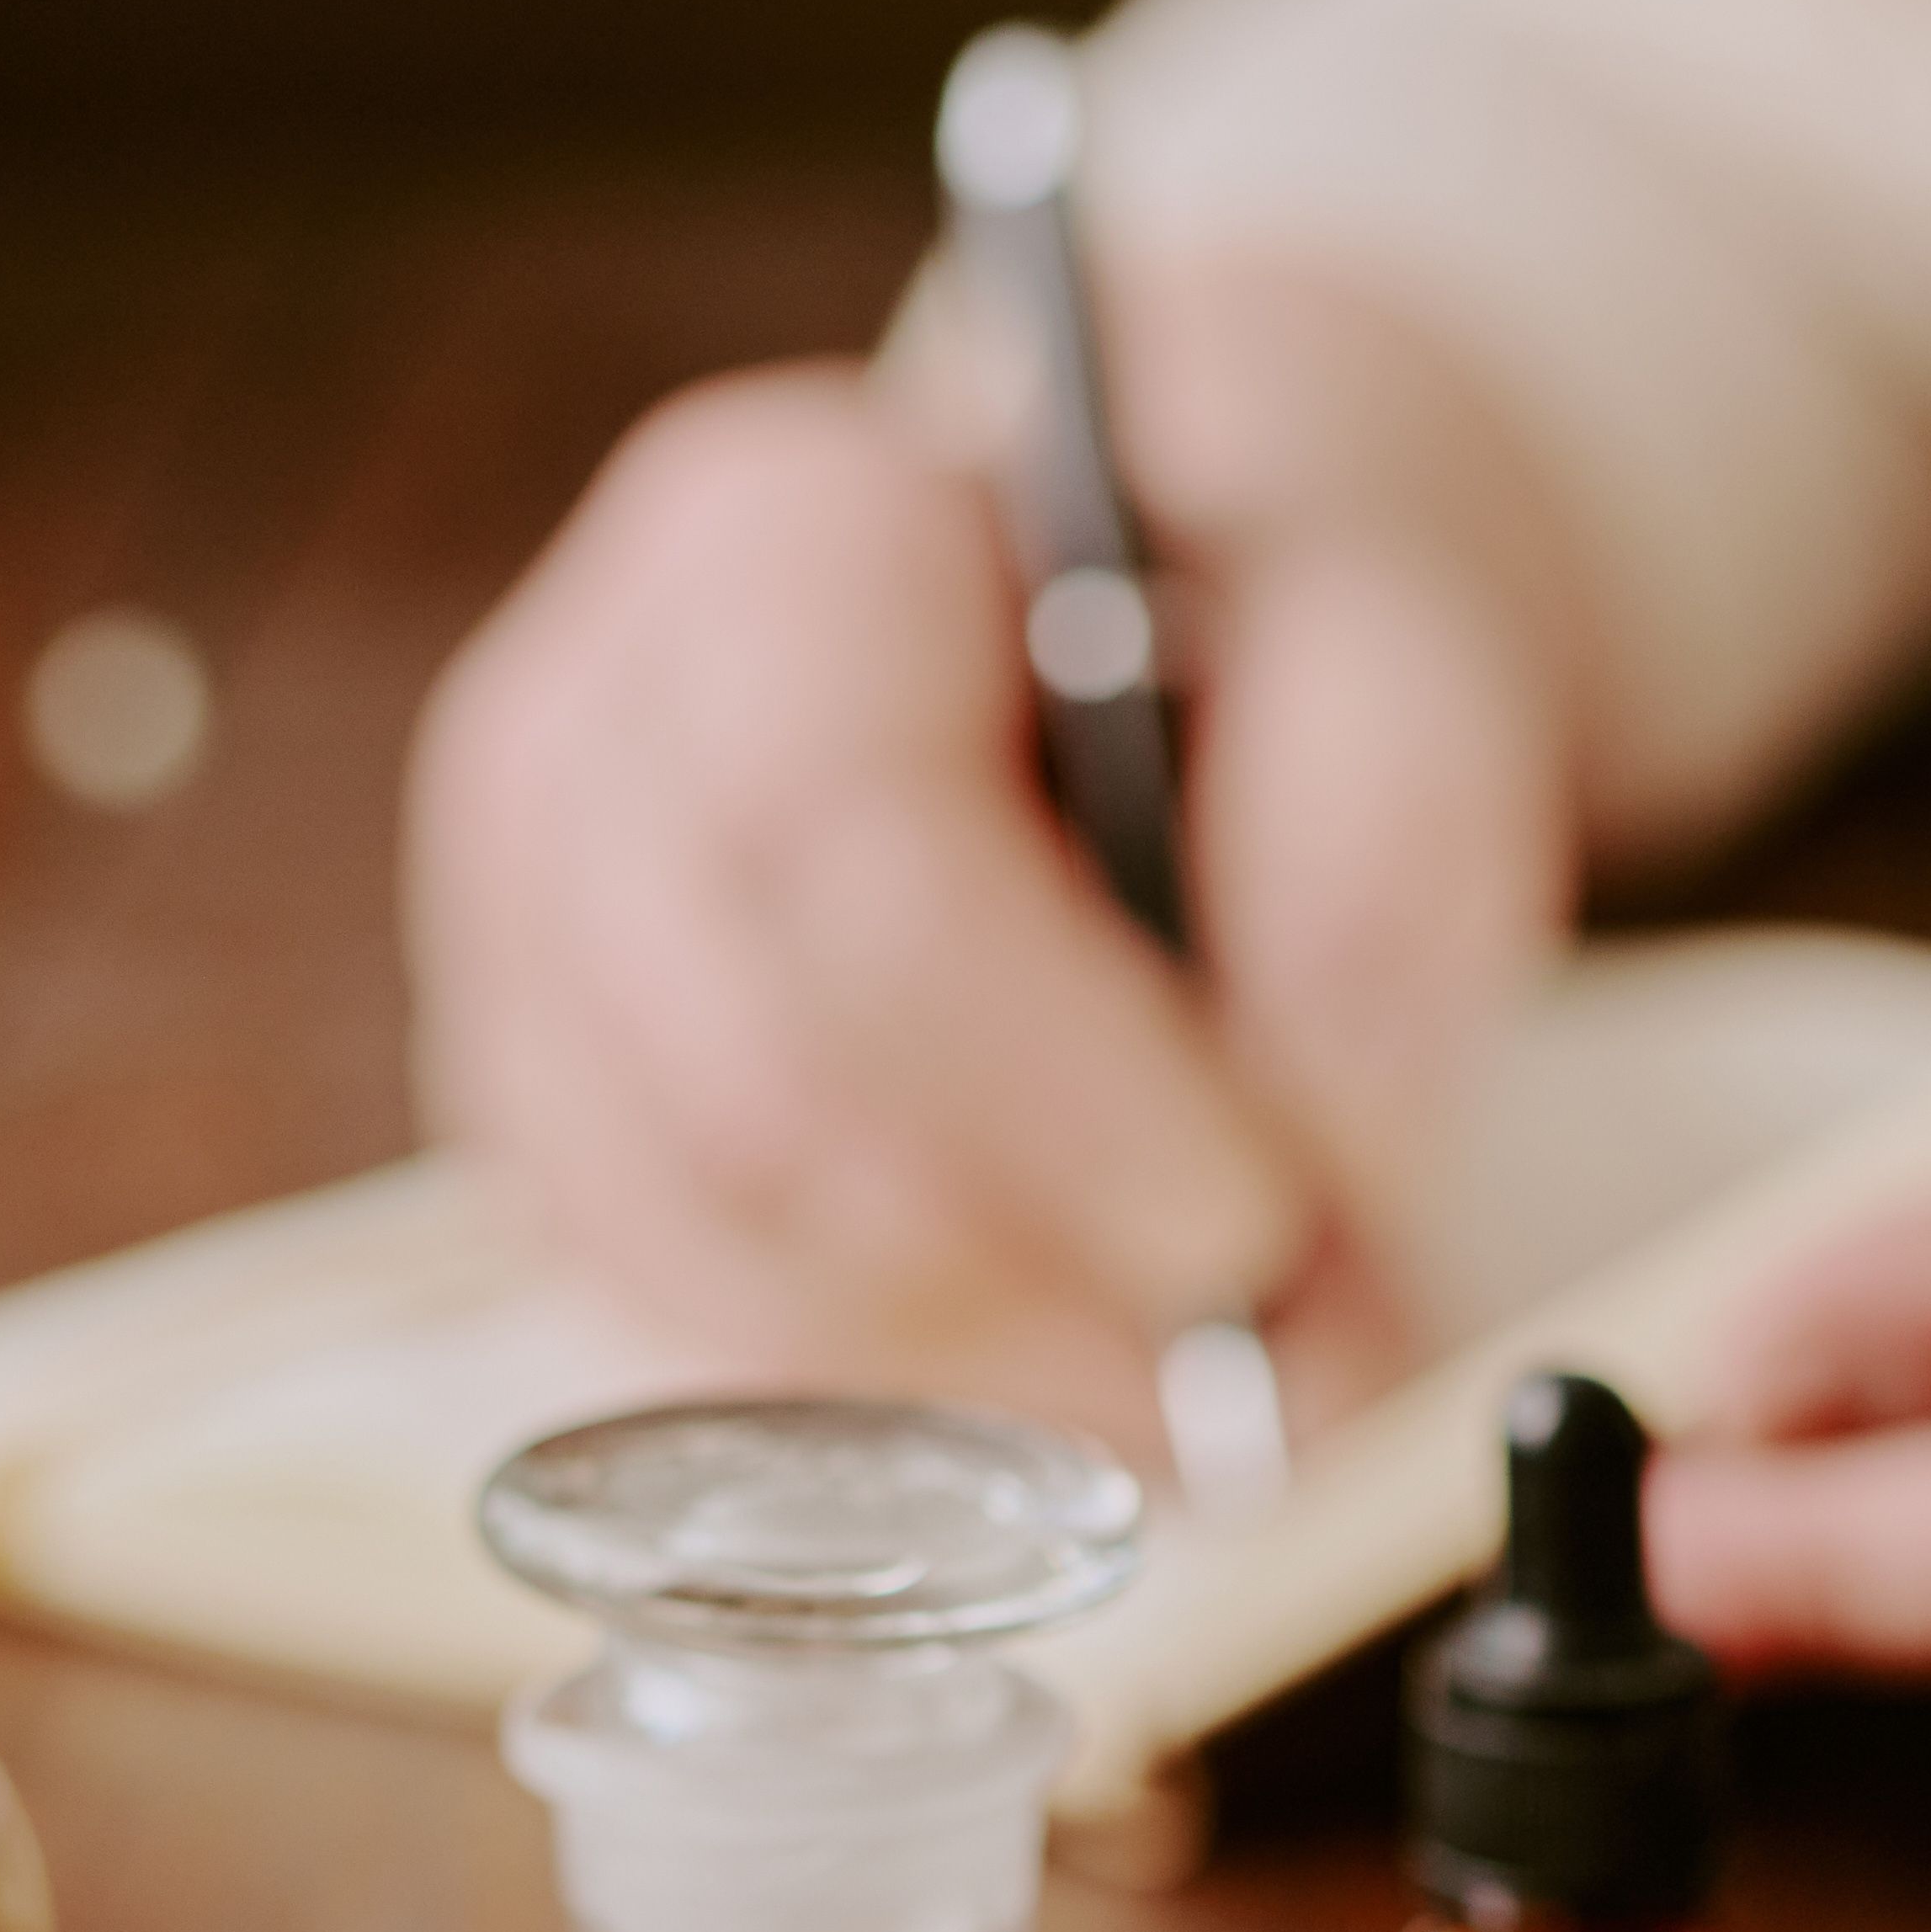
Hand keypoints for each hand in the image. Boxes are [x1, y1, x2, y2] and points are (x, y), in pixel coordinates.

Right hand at [408, 261, 1584, 1446]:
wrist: (1149, 621)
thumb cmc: (1249, 610)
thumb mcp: (1396, 623)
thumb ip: (1386, 817)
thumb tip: (1316, 1117)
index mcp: (778, 538)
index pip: (841, 842)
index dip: (1048, 1086)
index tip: (1253, 1226)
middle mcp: (591, 731)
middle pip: (750, 1086)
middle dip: (1032, 1275)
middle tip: (1278, 1365)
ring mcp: (533, 938)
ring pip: (702, 1240)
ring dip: (978, 1368)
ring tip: (1208, 1385)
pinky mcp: (552, 1114)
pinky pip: (679, 1320)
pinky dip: (890, 1393)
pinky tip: (1064, 1369)